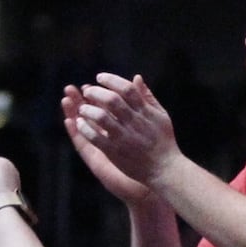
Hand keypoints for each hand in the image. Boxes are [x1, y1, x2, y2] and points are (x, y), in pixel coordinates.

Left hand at [68, 73, 180, 189]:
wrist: (165, 169)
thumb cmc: (163, 140)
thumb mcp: (161, 115)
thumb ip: (148, 97)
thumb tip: (136, 77)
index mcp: (145, 112)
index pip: (127, 89)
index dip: (111, 80)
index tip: (99, 77)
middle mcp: (134, 123)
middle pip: (112, 100)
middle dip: (96, 92)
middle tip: (87, 91)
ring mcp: (124, 138)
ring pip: (101, 118)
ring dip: (88, 110)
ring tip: (82, 107)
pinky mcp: (115, 152)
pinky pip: (96, 138)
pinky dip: (85, 129)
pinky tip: (80, 123)